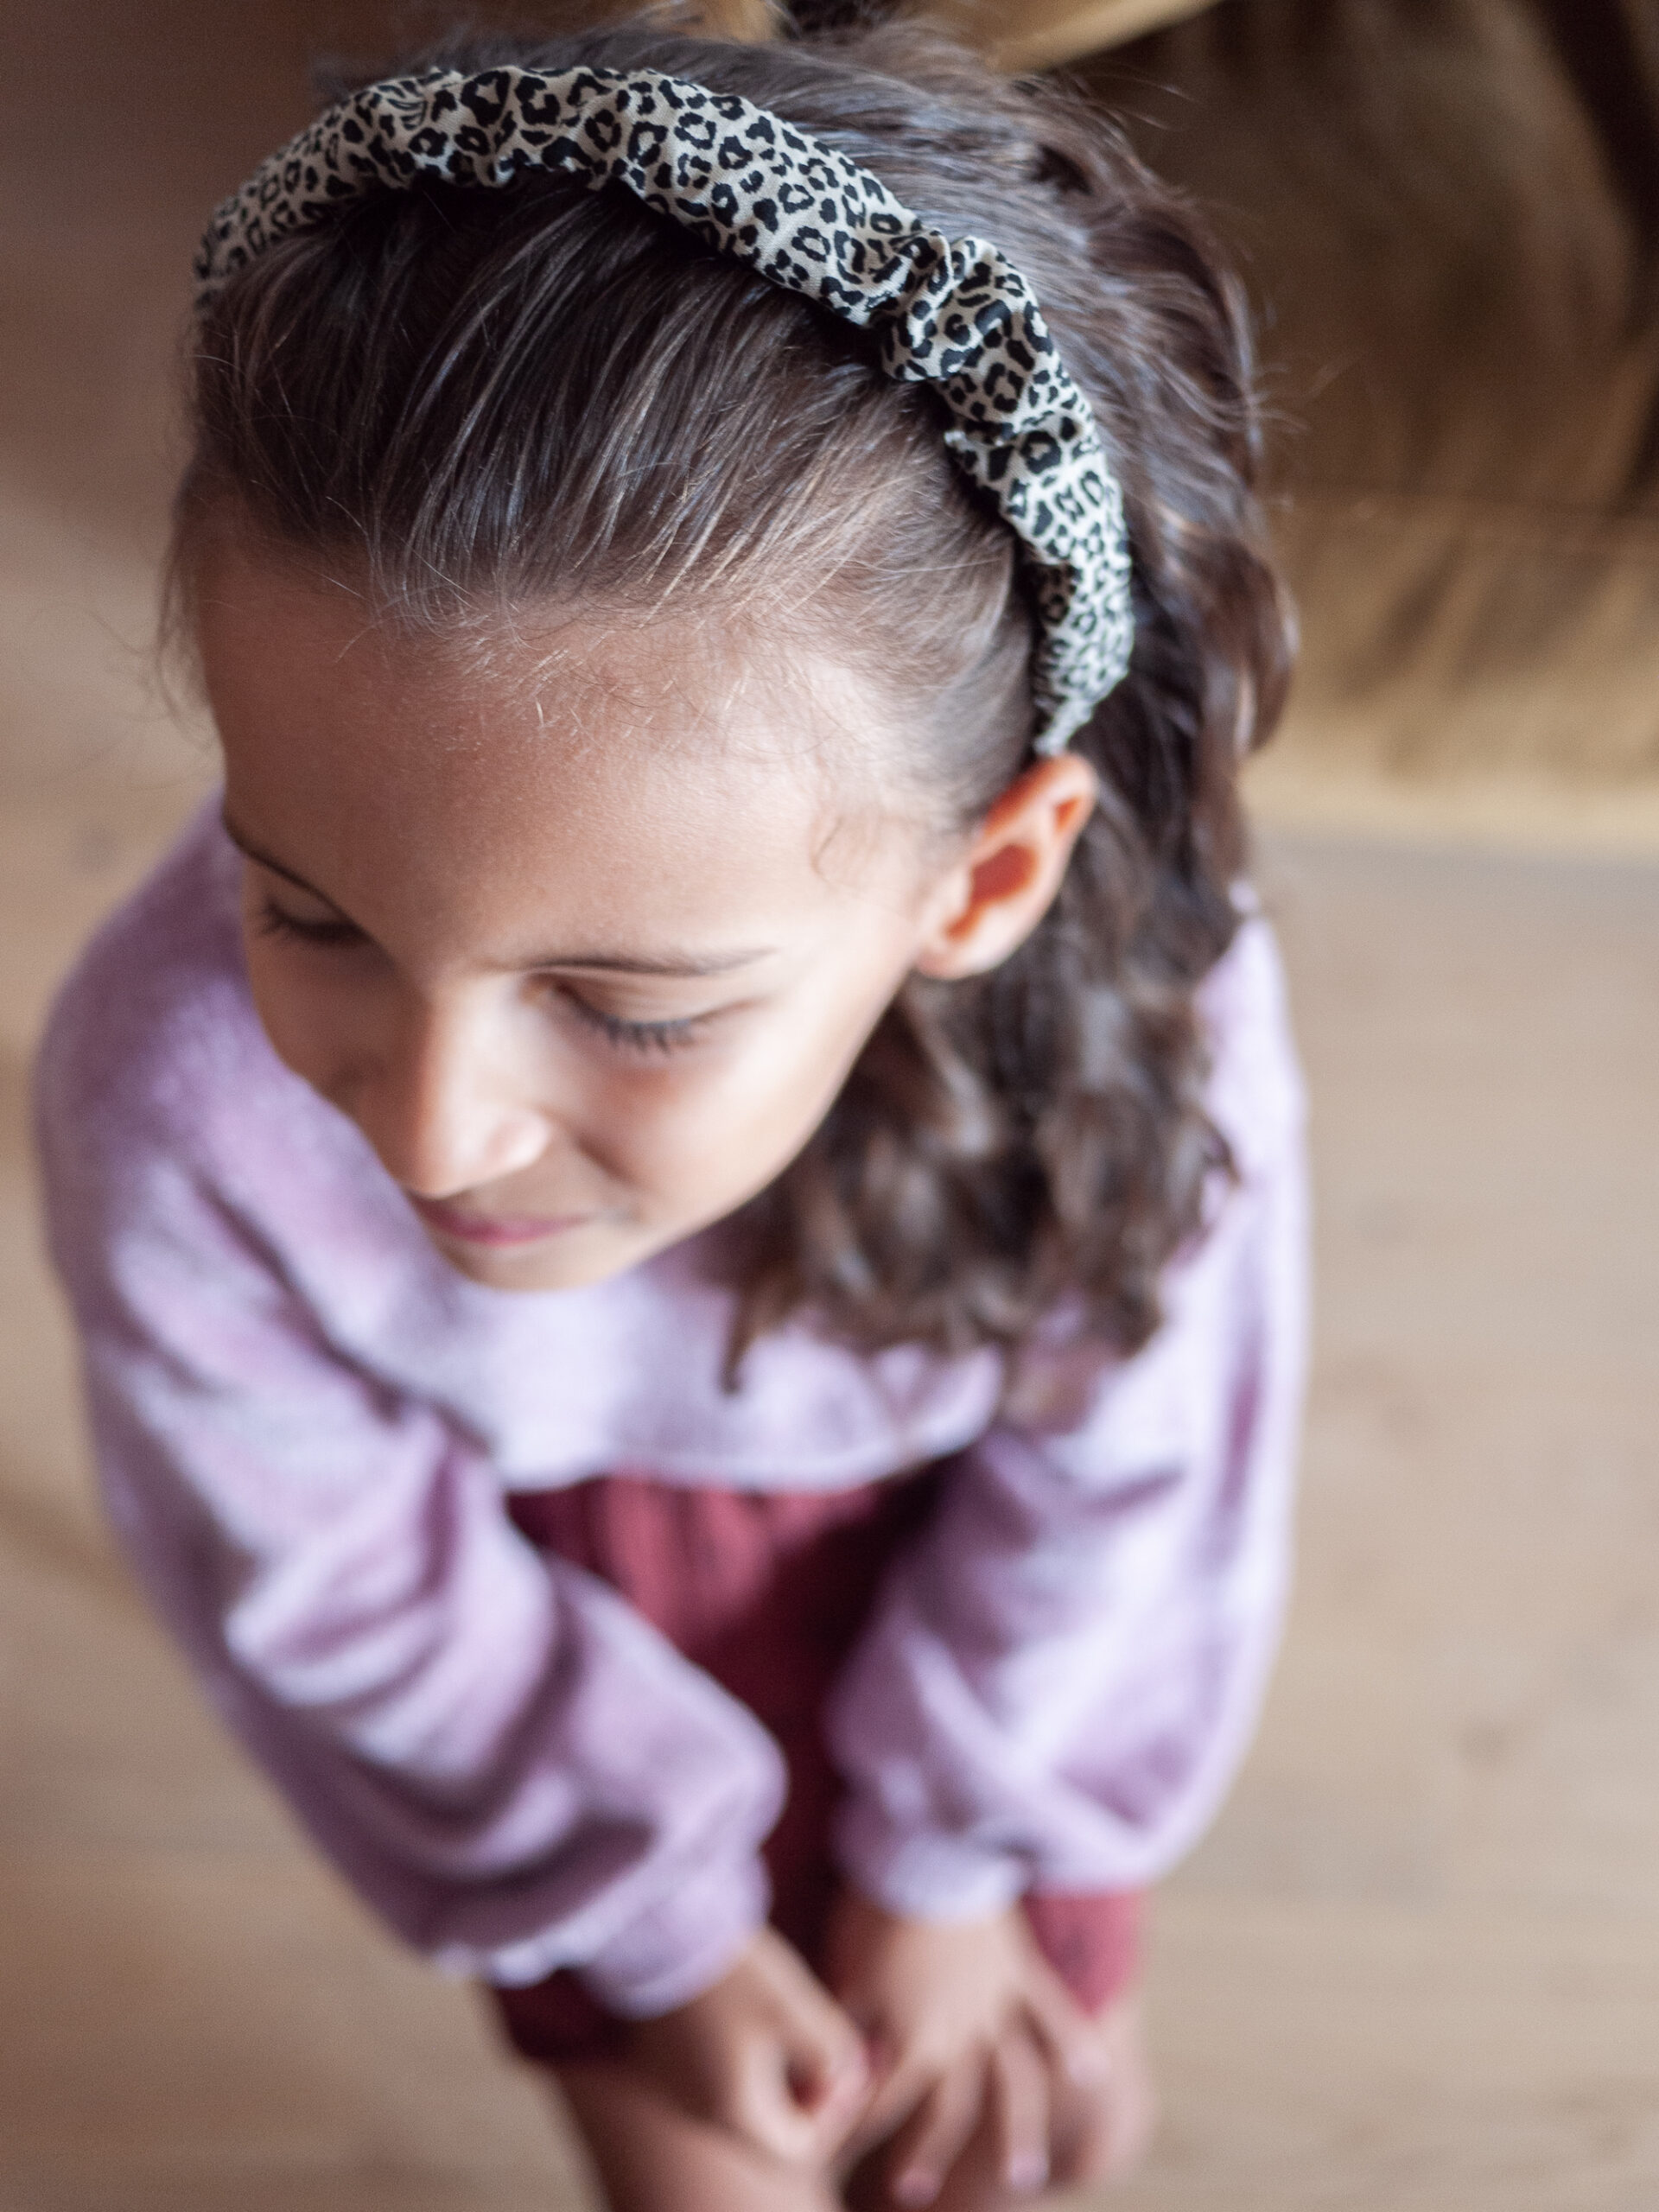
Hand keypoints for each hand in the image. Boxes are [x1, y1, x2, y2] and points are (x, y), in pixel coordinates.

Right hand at [627, 1923, 870, 2167]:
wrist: (665, 1933)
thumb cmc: (736, 1973)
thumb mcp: (796, 2010)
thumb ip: (830, 2051)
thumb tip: (845, 2074)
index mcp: (734, 2111)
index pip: (797, 2144)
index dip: (831, 2112)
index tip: (844, 2066)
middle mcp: (702, 2113)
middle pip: (769, 2126)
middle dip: (806, 2092)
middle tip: (827, 2048)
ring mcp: (679, 2089)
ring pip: (744, 2101)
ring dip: (778, 2076)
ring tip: (796, 2029)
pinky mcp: (668, 2061)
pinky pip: (718, 2079)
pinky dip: (747, 2063)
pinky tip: (758, 2018)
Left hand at [824, 1893, 1107, 2205]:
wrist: (927, 1849)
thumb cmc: (874, 1910)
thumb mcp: (845, 1975)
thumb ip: (847, 2037)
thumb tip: (839, 2084)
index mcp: (914, 2041)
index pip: (879, 2104)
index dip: (853, 2131)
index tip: (829, 2154)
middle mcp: (963, 2038)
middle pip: (947, 2110)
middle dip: (924, 2152)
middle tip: (907, 2191)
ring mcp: (998, 2005)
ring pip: (1013, 2082)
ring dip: (1017, 2131)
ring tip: (1024, 2176)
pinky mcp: (1020, 1969)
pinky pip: (1053, 2012)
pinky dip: (1073, 2042)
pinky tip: (1091, 2074)